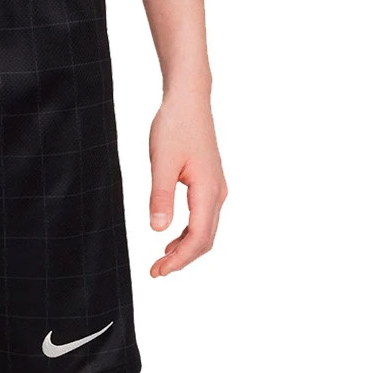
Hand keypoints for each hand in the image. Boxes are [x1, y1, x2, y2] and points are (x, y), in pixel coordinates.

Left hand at [147, 91, 226, 277]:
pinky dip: (188, 235)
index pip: (198, 237)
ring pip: (205, 231)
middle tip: (155, 272)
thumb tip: (158, 230)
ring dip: (185, 249)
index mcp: (208, 190)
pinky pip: (202, 218)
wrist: (188, 100)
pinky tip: (170, 241)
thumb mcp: (161, 163)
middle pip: (204, 239)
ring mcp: (215, 189)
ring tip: (161, 261)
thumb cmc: (174, 126)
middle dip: (182, 260)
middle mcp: (217, 193)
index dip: (179, 259)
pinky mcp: (209, 184)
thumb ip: (160, 197)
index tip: (157, 271)